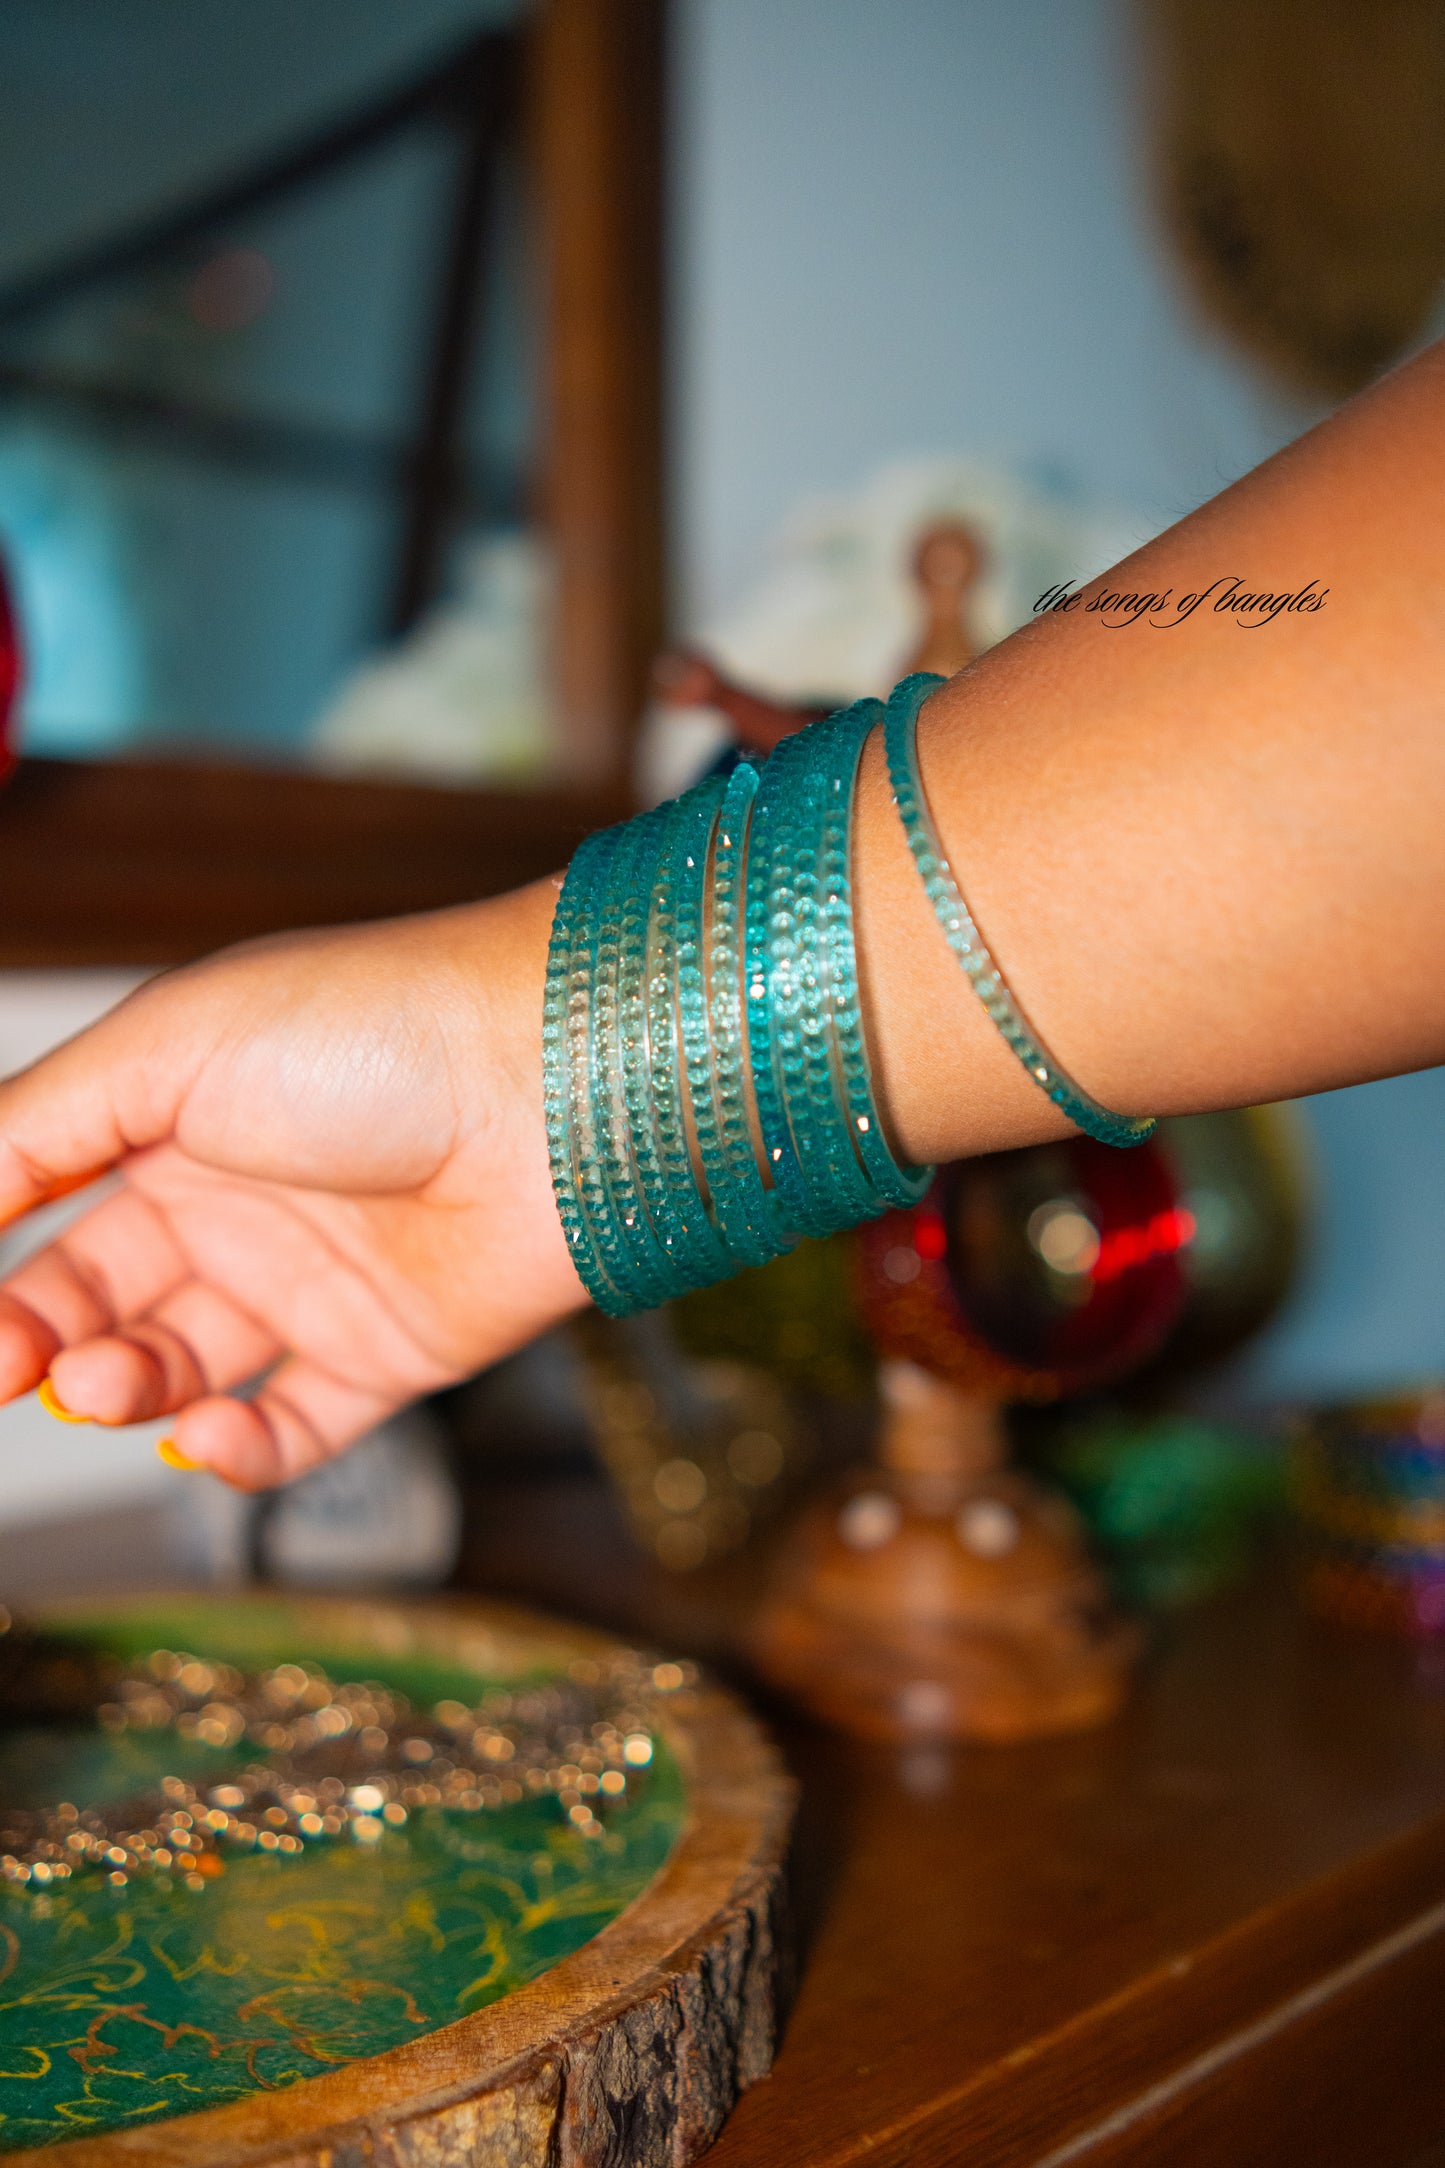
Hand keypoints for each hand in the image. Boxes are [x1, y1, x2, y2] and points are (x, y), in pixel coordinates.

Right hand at [0, 883, 583, 1488]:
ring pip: (183, 1371)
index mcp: (177, 1112)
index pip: (47, 1201)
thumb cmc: (377, 1029)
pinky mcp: (393, 1353)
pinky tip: (209, 1433)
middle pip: (101, 1297)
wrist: (556, 1082)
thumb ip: (36, 1126)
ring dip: (126, 1391)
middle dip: (43, 1339)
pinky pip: (296, 1431)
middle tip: (21, 1361)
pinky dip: (239, 1453)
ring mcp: (317, 1281)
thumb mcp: (169, 1047)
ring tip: (111, 1383)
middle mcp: (242, 1197)